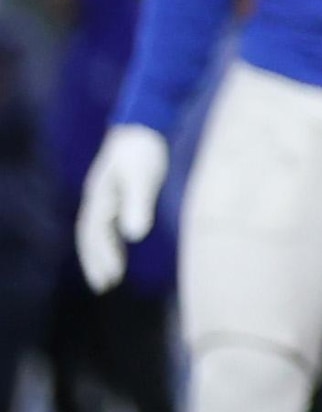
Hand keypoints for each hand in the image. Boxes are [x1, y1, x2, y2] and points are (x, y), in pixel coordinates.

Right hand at [73, 124, 163, 290]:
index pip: (95, 233)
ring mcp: (104, 196)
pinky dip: (111, 240)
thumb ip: (138, 205)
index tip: (110, 278)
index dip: (101, 256)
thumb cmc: (143, 152)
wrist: (143, 125)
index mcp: (100, 197)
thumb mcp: (143, 178)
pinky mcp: (115, 194)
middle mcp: (97, 199)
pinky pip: (106, 223)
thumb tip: (134, 236)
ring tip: (110, 278)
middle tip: (103, 286)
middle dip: (95, 261)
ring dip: (101, 254)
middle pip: (89, 236)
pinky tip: (122, 249)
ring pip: (96, 231)